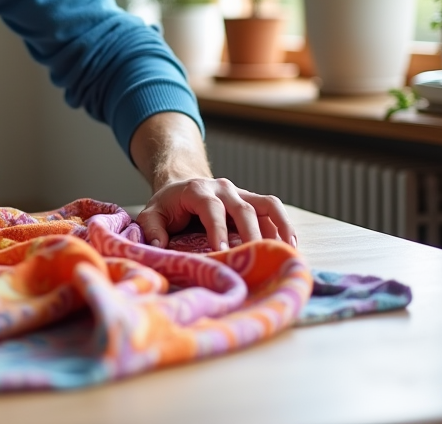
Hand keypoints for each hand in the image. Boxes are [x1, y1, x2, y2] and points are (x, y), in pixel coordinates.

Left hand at [127, 112, 296, 251]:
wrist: (183, 185)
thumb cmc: (169, 206)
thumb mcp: (152, 213)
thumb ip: (151, 228)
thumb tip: (159, 247)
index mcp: (197, 190)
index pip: (211, 208)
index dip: (218, 228)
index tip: (223, 250)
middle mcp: (223, 188)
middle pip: (243, 208)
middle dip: (250, 234)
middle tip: (256, 257)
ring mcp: (241, 193)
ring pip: (267, 205)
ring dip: (279, 226)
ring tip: (287, 250)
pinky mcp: (252, 201)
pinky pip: (273, 210)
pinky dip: (284, 226)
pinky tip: (290, 246)